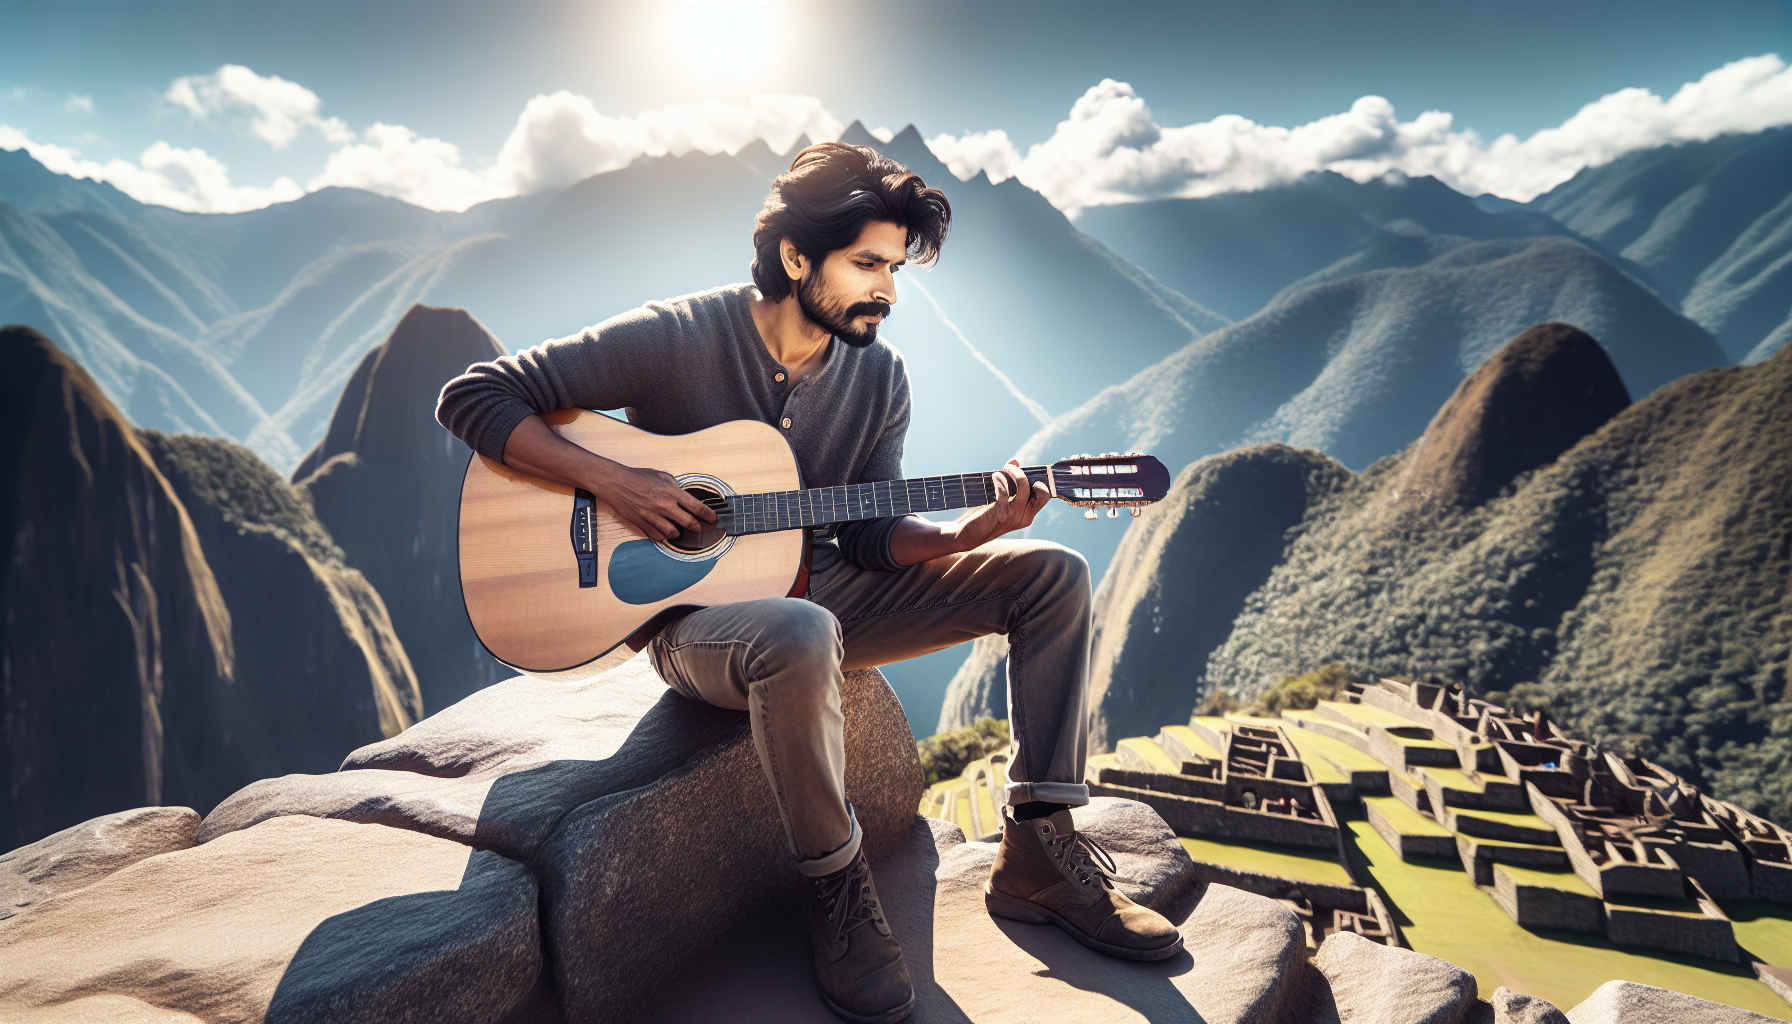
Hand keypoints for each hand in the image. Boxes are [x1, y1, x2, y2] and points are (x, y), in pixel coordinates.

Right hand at [591, 461, 716, 541]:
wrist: (617, 483)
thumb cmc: (638, 477)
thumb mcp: (661, 476)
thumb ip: (675, 486)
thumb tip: (684, 495)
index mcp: (671, 492)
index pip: (696, 507)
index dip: (708, 515)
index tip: (712, 519)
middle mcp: (664, 505)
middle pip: (689, 523)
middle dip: (697, 527)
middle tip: (699, 527)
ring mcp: (653, 516)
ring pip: (674, 532)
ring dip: (679, 532)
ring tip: (680, 528)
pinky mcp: (643, 523)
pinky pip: (658, 536)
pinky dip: (664, 535)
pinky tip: (665, 531)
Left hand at [954, 459, 1048, 550]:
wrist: (971, 534)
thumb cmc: (986, 516)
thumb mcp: (1002, 501)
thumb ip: (1010, 483)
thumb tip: (1015, 461)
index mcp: (1028, 515)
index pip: (1045, 497)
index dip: (1040, 483)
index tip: (1025, 474)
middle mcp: (1024, 518)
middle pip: (1038, 491)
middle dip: (1024, 475)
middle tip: (1011, 468)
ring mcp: (1014, 517)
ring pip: (1023, 488)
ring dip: (1012, 474)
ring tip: (1001, 471)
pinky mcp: (1001, 514)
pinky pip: (1004, 491)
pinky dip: (1000, 481)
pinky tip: (994, 477)